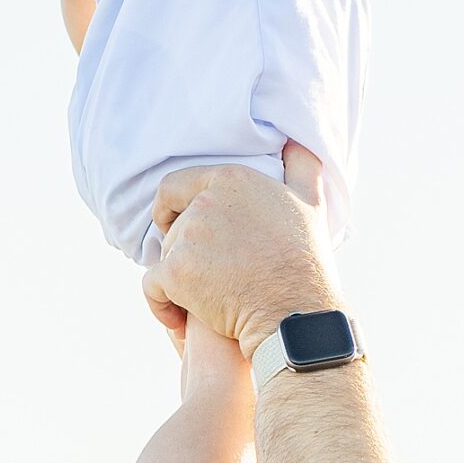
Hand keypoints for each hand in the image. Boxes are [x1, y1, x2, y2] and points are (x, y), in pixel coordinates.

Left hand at [143, 146, 334, 356]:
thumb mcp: (312, 202)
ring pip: (164, 258)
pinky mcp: (176, 274)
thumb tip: (294, 141)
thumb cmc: (306, 261)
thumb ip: (301, 164)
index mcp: (231, 179)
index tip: (176, 224)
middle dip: (186, 251)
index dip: (170, 208)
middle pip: (172, 227)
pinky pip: (151, 289)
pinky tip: (180, 320)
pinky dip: (161, 306)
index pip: (174, 186)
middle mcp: (205, 203)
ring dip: (180, 279)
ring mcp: (188, 238)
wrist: (297, 312)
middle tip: (215, 274)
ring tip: (208, 299)